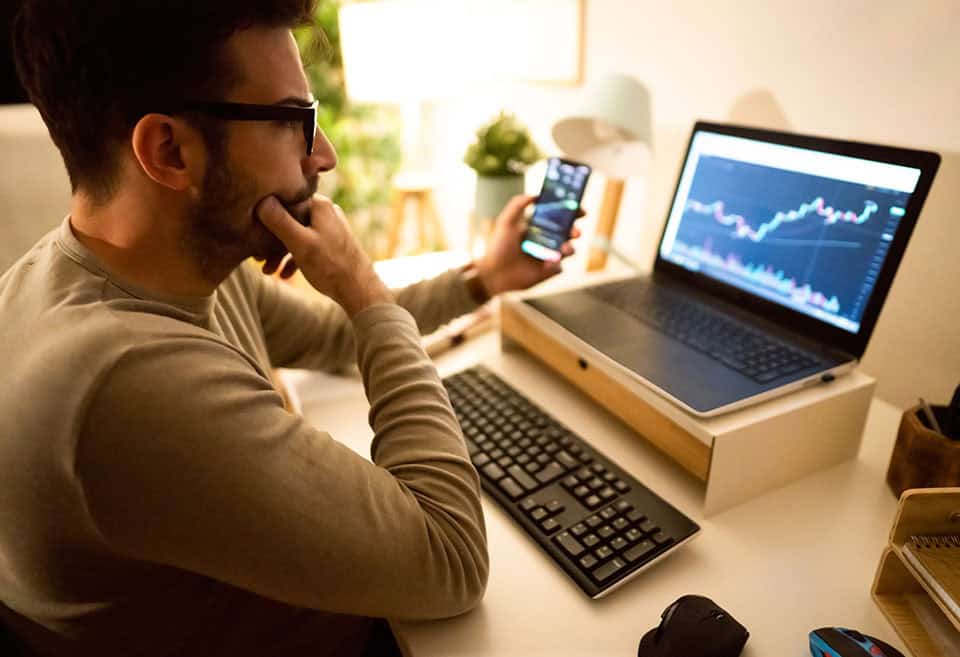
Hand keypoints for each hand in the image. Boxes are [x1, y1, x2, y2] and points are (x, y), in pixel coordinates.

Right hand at [256, 195, 393, 316]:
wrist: (361, 290)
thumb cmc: (331, 266)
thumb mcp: (300, 244)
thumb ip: (280, 221)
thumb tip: (261, 200)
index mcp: (319, 205)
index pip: (284, 201)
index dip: (265, 217)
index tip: (252, 235)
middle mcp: (326, 211)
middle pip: (289, 219)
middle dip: (271, 240)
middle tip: (257, 259)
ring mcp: (330, 227)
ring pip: (296, 234)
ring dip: (280, 252)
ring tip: (268, 271)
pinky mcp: (332, 243)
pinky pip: (307, 245)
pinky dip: (295, 258)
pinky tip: (285, 274)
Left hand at [474, 195, 582, 295]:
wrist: (493, 273)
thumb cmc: (498, 247)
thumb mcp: (505, 222)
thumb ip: (517, 205)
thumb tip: (535, 195)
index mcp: (539, 226)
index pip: (560, 217)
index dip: (572, 212)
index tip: (580, 210)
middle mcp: (547, 240)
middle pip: (568, 233)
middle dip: (575, 231)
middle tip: (575, 232)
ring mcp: (549, 256)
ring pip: (568, 250)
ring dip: (570, 248)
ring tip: (564, 249)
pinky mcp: (548, 271)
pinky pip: (559, 267)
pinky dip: (556, 265)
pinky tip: (546, 265)